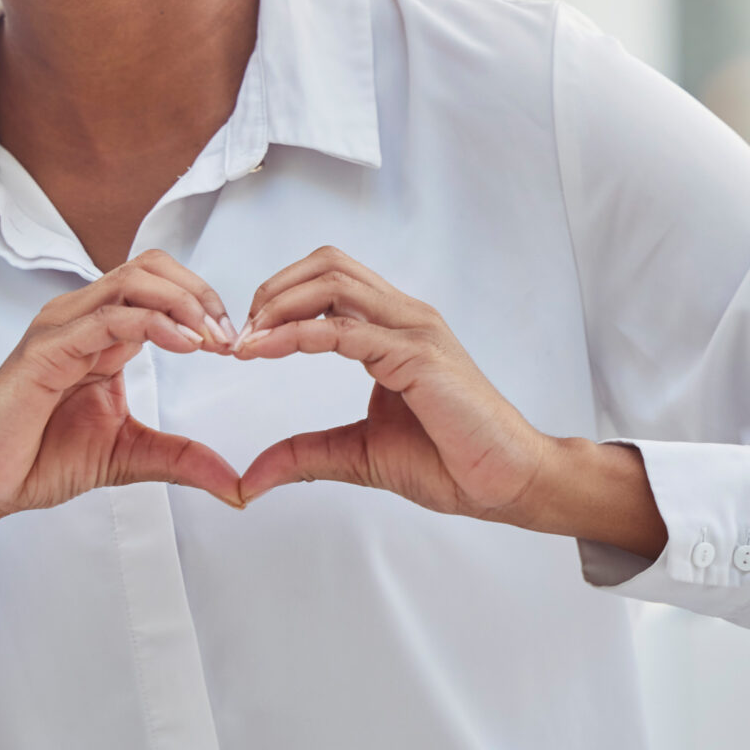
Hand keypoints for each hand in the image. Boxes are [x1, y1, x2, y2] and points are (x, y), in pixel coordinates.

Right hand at [0, 250, 241, 602]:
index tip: (234, 344)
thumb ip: (181, 458)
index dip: (203, 304)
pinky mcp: (46, 349)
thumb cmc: (40, 459)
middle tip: (230, 336)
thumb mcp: (130, 456)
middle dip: (199, 293)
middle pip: (149, 267)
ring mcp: (61, 328)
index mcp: (101, 333)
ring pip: (133, 280)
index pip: (157, 286)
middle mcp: (81, 319)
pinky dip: (154, 324)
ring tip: (212, 338)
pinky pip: (108, 318)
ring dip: (184, 302)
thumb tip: (235, 483)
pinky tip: (184, 345)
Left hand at [233, 246, 665, 558]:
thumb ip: (304, 453)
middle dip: (271, 289)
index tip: (241, 339)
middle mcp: (404, 316)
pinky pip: (346, 329)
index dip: (278, 299)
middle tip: (239, 333)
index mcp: (393, 327)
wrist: (509, 484)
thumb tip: (252, 476)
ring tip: (247, 340)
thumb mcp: (358, 454)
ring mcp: (414, 330)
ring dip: (278, 303)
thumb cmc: (452, 461)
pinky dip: (297, 334)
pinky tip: (266, 351)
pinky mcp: (418, 355)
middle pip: (326, 264)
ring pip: (333, 281)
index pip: (327, 281)